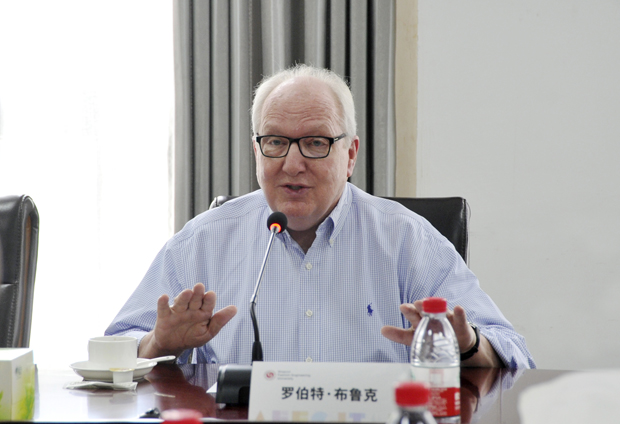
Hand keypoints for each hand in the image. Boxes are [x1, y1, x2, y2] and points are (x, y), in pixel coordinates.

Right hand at [139, 283, 236, 357]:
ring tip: (187, 292)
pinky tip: (164, 297)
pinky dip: (163, 303)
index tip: (211, 295)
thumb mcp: (208, 332)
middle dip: (197, 294)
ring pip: (181, 302)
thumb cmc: (192, 337)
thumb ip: (220, 321)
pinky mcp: (165, 316)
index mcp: (203, 312)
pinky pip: (163, 308)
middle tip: (200, 287)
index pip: (207, 303)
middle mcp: (191, 309)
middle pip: (194, 300)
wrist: (173, 346)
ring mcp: (178, 311)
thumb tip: (234, 309)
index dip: (209, 299)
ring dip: (183, 297)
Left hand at [381, 300, 502, 366]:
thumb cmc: (432, 338)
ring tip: (433, 305)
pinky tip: (458, 308)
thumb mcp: (414, 338)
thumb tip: (381, 330)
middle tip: (416, 304)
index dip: (408, 311)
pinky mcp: (460, 323)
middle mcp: (431, 316)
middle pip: (425, 310)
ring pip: (440, 312)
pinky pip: (460, 318)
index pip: (412, 314)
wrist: (456, 343)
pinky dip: (459, 313)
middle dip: (420, 307)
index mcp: (419, 320)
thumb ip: (399, 335)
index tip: (402, 307)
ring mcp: (446, 318)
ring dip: (436, 308)